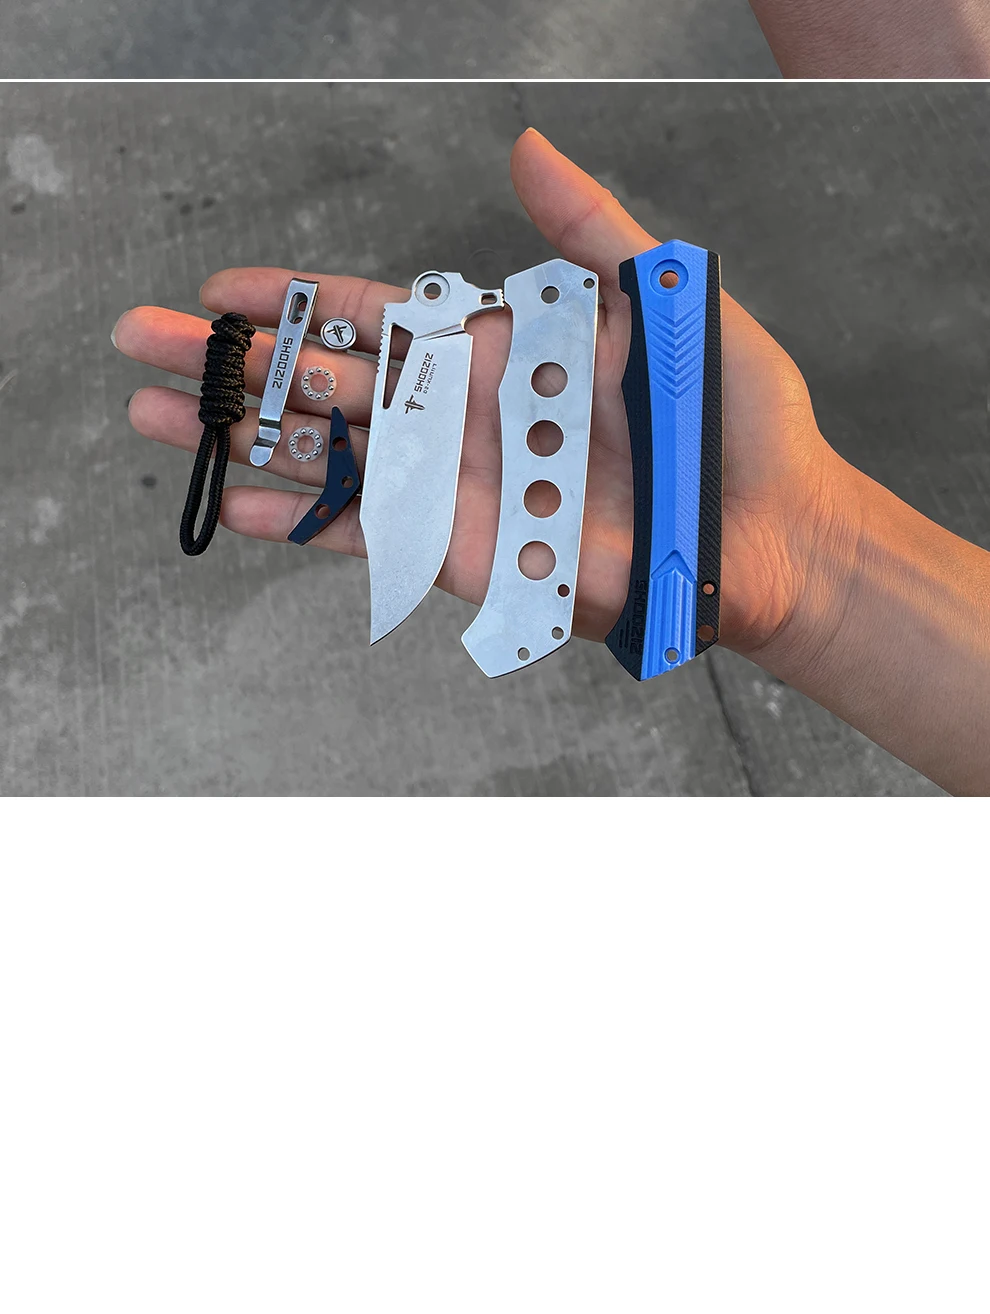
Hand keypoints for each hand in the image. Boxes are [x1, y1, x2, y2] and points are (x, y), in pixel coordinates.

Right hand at [113, 128, 840, 658]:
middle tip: (142, 345)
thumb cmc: (731, 418)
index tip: (223, 286)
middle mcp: (460, 413)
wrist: (768, 530)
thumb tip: (524, 149)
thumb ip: (589, 231)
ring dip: (236, 441)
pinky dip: (301, 523)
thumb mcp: (665, 298)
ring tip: (154, 422)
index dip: (295, 300)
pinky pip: (370, 534)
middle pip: (323, 383)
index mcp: (496, 348)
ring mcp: (456, 484)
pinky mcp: (467, 551)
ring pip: (326, 456)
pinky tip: (234, 506)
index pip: (373, 315)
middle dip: (230, 364)